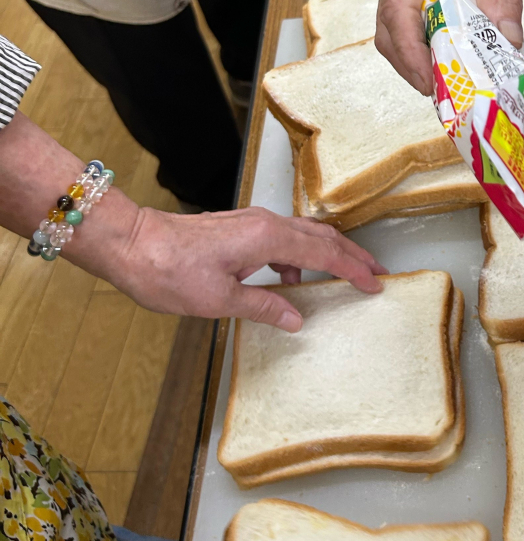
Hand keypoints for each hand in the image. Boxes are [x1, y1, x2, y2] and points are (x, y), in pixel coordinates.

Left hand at [109, 206, 388, 331]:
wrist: (130, 244)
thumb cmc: (168, 272)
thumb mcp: (219, 300)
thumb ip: (264, 306)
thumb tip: (297, 318)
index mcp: (267, 239)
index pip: (324, 255)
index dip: (353, 270)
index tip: (375, 285)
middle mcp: (266, 223)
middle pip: (322, 236)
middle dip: (352, 255)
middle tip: (376, 274)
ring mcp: (252, 222)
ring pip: (304, 235)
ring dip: (328, 254)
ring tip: (343, 278)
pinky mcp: (240, 227)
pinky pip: (283, 238)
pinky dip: (299, 257)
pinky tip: (292, 281)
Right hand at [376, 0, 523, 93]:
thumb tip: (507, 43)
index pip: (396, 8)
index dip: (409, 49)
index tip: (427, 79)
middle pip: (390, 24)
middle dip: (409, 60)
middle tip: (435, 89)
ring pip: (402, 28)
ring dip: (420, 57)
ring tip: (445, 83)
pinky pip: (423, 24)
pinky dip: (437, 46)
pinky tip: (455, 63)